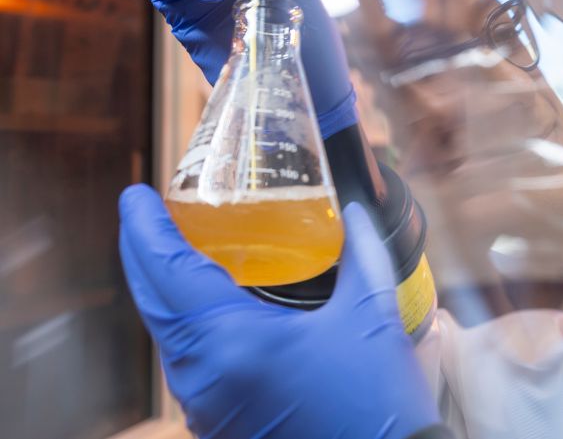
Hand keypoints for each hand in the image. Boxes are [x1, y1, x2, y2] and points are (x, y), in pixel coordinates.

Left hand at [119, 184, 439, 437]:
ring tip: (177, 252)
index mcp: (232, 340)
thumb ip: (361, 253)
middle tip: (149, 214)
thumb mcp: (371, 316)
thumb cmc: (376, 400)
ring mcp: (203, 407)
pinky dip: (184, 325)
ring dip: (163, 290)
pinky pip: (185, 363)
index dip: (144, 227)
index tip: (137, 195)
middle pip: (152, 302)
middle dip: (144, 254)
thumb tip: (351, 209)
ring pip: (166, 335)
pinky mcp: (216, 425)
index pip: (166, 270)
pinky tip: (208, 308)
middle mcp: (202, 376)